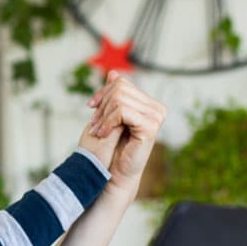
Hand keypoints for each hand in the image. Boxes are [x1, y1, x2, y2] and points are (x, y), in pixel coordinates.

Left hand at [85, 70, 165, 193]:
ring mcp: (155, 117)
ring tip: (98, 131)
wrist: (109, 173)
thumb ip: (113, 94)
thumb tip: (114, 72)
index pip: (121, 82)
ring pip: (119, 99)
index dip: (102, 93)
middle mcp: (155, 108)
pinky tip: (103, 134)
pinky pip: (122, 111)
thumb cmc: (106, 147)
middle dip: (102, 106)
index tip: (91, 107)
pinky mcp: (150, 127)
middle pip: (120, 88)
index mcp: (146, 104)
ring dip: (103, 116)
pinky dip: (108, 122)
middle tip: (94, 125)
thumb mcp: (106, 114)